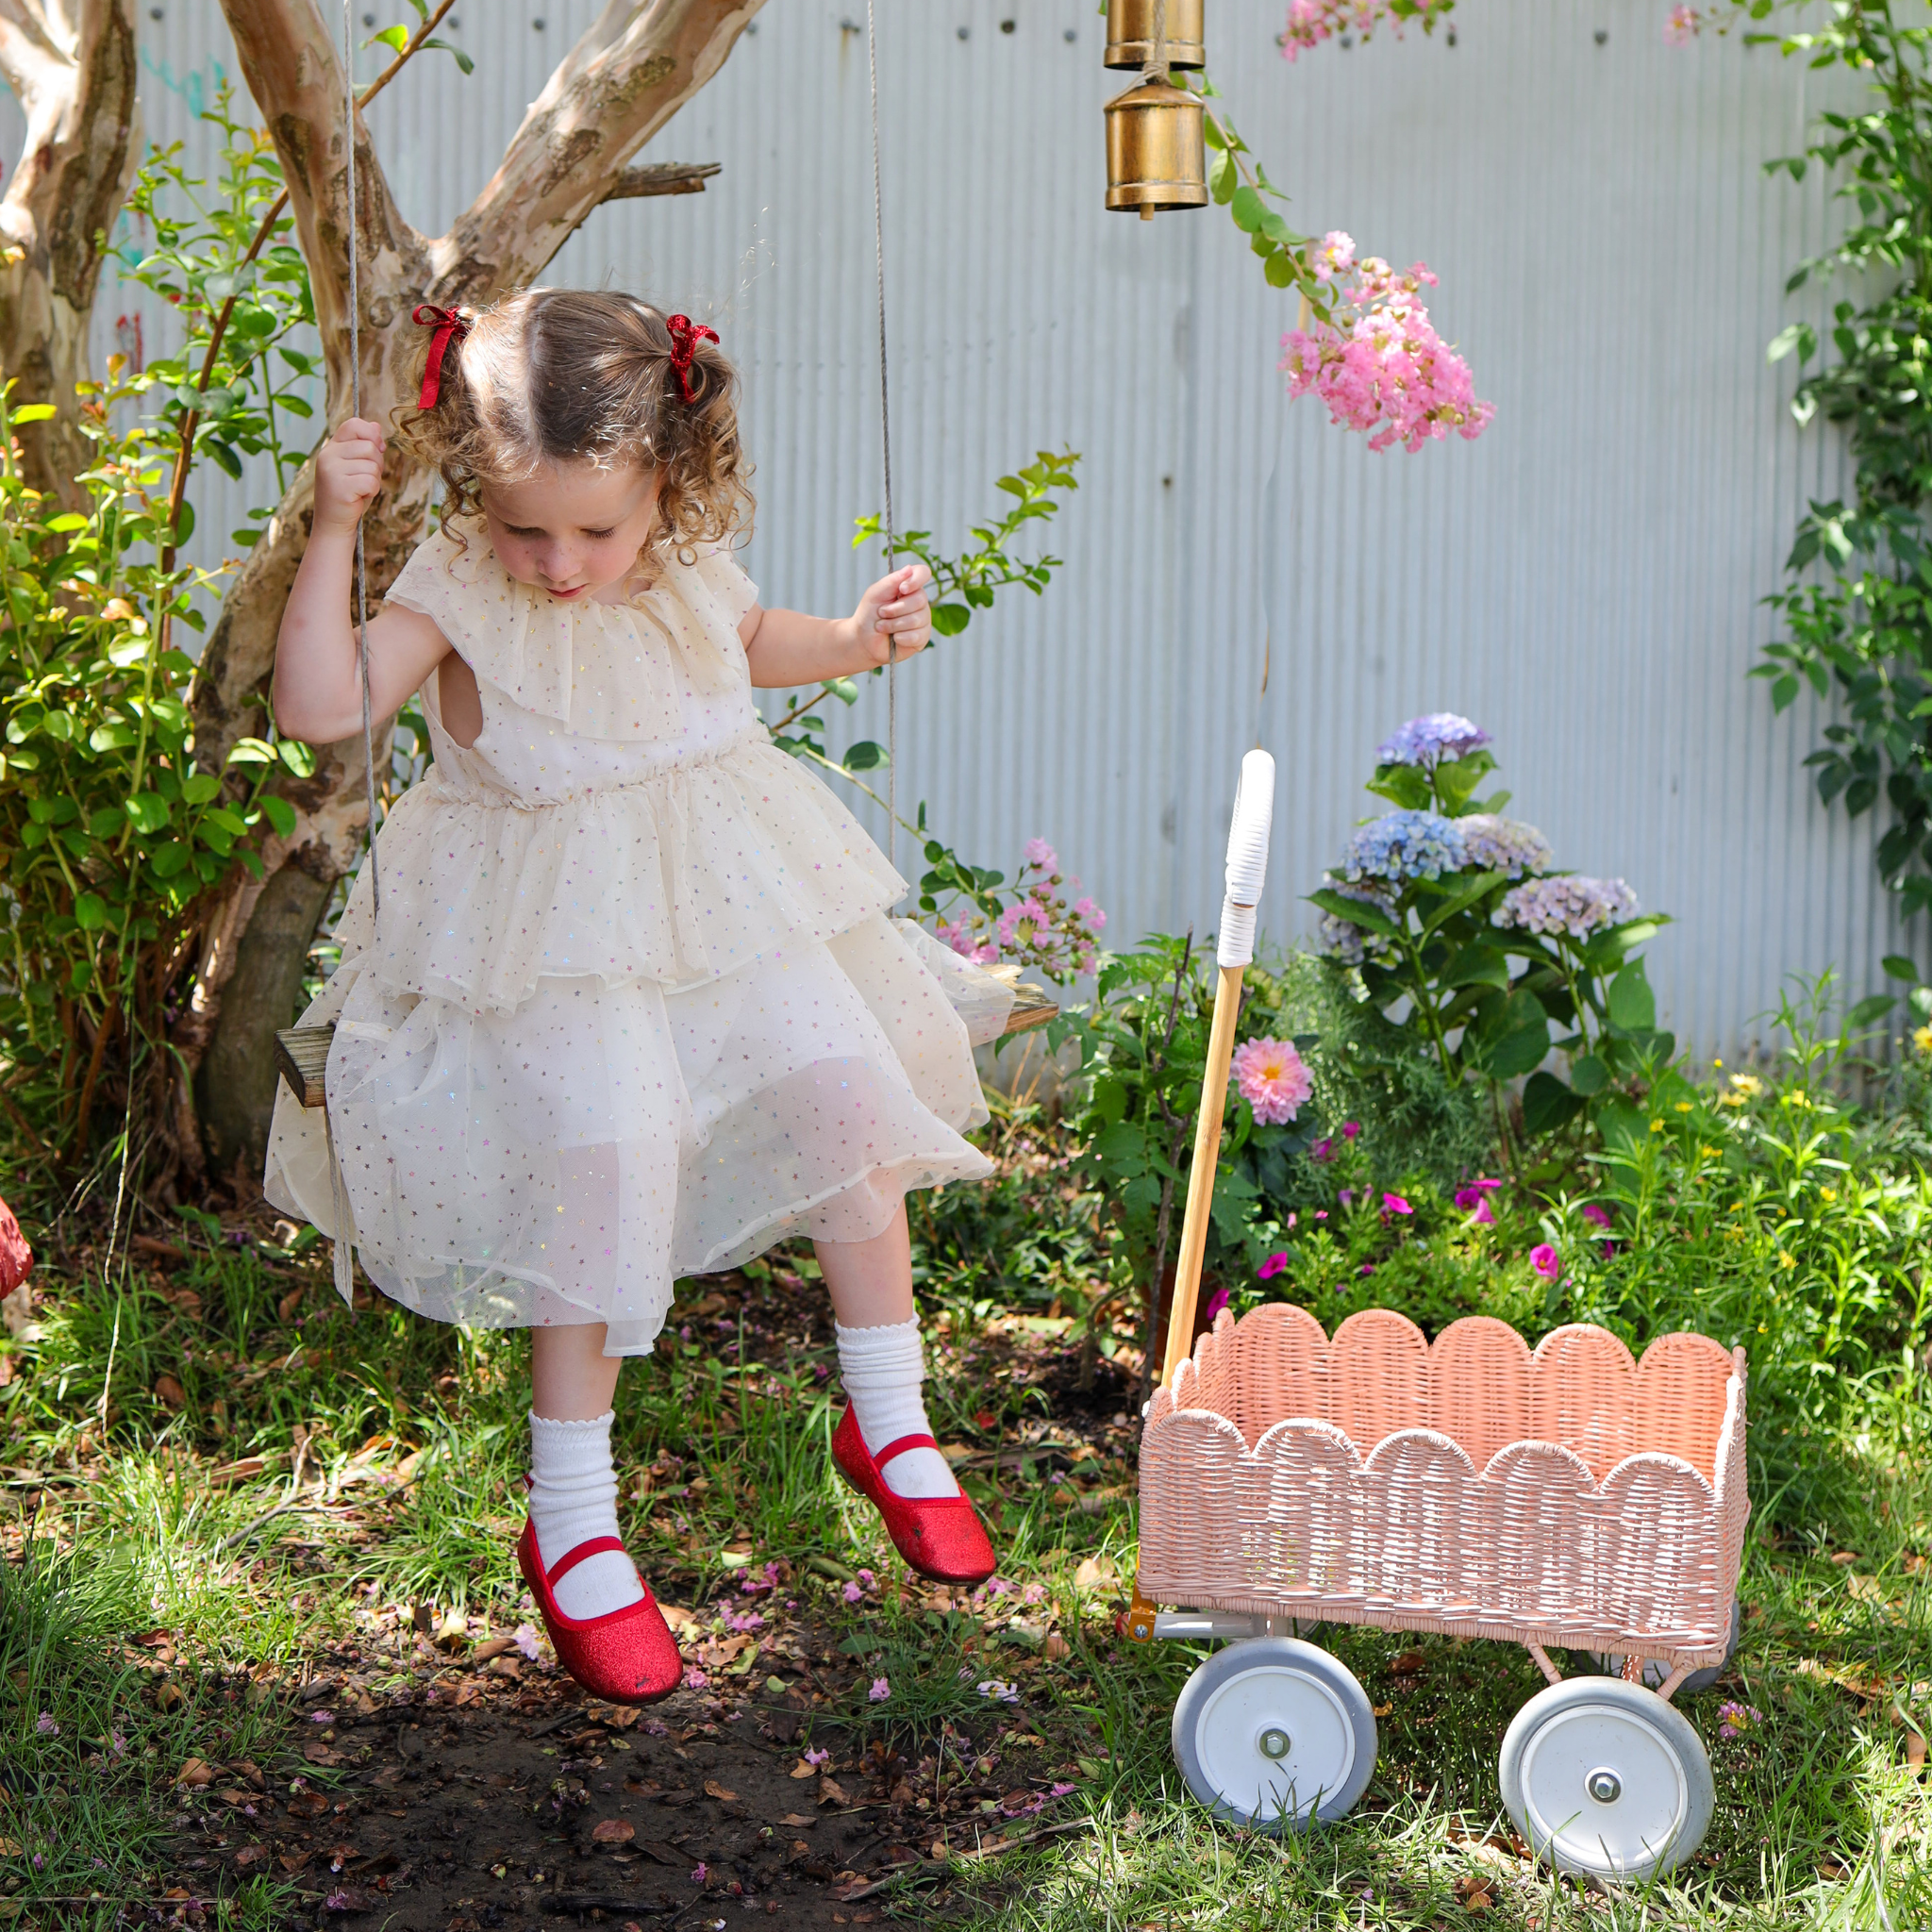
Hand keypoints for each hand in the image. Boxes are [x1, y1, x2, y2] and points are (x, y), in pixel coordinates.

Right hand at [314, 417, 384, 535]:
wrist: (333, 523)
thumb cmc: (349, 495)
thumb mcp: (357, 467)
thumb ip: (365, 446)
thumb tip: (377, 426)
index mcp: (331, 447)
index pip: (354, 424)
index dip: (371, 434)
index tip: (378, 448)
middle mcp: (328, 455)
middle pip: (369, 446)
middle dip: (377, 464)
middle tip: (365, 479)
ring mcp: (331, 470)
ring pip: (372, 465)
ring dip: (374, 480)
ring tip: (360, 489)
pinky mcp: (339, 486)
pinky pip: (371, 481)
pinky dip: (372, 491)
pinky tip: (359, 497)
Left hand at [849, 562, 931, 666]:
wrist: (863, 639)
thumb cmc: (869, 614)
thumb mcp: (875, 593)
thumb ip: (891, 581)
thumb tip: (909, 568)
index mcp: (909, 586)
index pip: (923, 573)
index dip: (916, 580)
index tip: (902, 589)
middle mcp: (919, 601)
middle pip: (919, 599)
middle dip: (895, 609)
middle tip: (881, 613)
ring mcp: (923, 619)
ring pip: (916, 619)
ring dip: (893, 625)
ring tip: (882, 626)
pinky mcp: (922, 637)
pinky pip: (917, 636)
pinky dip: (900, 637)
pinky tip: (894, 638)